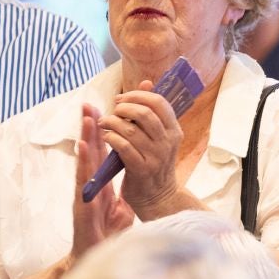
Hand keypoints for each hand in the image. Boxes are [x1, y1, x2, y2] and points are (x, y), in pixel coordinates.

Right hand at [73, 104, 133, 254]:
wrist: (96, 255)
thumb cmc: (107, 231)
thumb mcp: (120, 207)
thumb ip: (124, 191)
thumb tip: (135, 178)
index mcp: (101, 181)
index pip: (105, 151)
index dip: (108, 131)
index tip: (111, 110)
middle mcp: (91, 183)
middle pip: (93, 150)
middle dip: (92, 126)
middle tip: (90, 103)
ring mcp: (85, 191)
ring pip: (86, 160)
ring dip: (86, 136)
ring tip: (88, 116)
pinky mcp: (83, 202)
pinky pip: (83, 178)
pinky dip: (83, 161)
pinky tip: (84, 145)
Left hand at [98, 80, 185, 217]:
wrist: (158, 197)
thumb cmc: (155, 163)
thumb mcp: (159, 136)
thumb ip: (152, 111)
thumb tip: (146, 82)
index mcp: (174, 130)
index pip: (159, 102)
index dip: (138, 95)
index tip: (122, 99)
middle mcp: (168, 142)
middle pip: (144, 113)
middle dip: (123, 107)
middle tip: (113, 111)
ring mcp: (156, 156)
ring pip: (130, 129)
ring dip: (112, 122)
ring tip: (104, 124)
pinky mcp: (141, 169)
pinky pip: (123, 146)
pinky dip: (111, 137)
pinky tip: (107, 137)